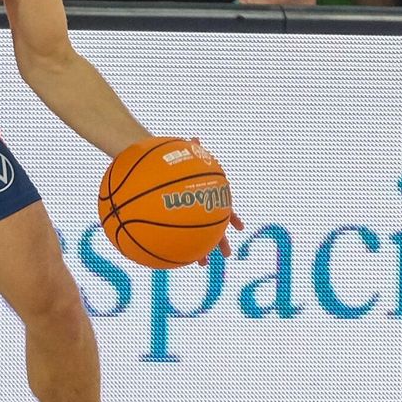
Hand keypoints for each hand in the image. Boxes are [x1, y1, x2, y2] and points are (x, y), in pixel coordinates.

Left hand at [186, 137, 242, 264]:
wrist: (160, 175)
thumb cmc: (175, 167)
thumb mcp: (185, 158)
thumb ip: (191, 149)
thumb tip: (195, 137)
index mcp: (209, 200)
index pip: (225, 211)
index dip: (233, 218)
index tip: (240, 227)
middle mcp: (203, 212)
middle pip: (215, 230)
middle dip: (221, 242)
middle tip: (227, 255)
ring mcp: (192, 220)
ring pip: (199, 239)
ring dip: (202, 251)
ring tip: (201, 264)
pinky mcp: (178, 224)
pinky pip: (179, 239)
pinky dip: (178, 248)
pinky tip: (174, 258)